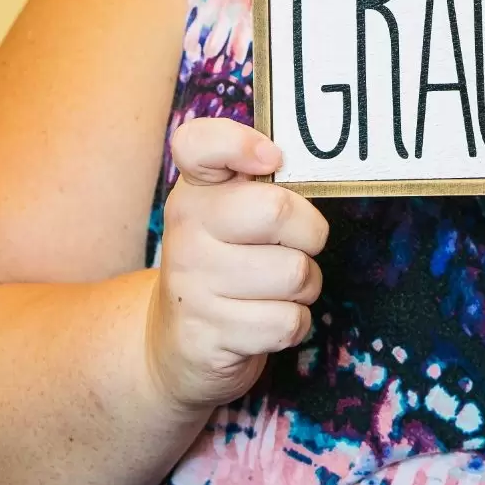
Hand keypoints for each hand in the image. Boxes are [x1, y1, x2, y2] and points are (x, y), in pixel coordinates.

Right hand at [146, 118, 328, 409]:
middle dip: (310, 232)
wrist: (174, 341)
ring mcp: (191, 285)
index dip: (241, 143)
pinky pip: (288, 322)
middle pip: (278, 210)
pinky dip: (294, 323)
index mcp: (195, 191)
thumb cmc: (226, 260)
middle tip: (296, 243)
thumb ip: (262, 178)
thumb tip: (292, 157)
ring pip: (295, 273)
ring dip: (305, 284)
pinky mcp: (206, 336)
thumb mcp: (232, 211)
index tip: (273, 159)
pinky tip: (265, 319)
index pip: (199, 144)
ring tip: (276, 286)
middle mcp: (185, 231)